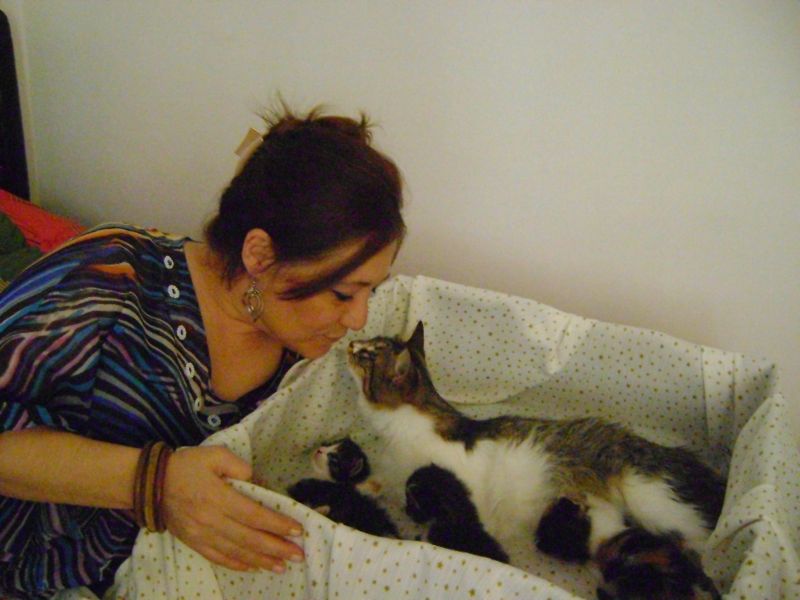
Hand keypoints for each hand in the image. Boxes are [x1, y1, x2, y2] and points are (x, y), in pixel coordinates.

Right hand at [161, 445, 303, 571]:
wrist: (150, 483)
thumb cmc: (187, 465)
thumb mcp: (215, 455)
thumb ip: (240, 467)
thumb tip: (261, 485)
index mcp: (218, 497)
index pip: (254, 515)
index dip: (277, 524)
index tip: (297, 529)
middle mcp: (211, 520)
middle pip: (249, 538)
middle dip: (276, 548)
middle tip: (298, 555)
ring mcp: (201, 535)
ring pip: (236, 552)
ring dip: (261, 560)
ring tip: (281, 566)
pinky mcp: (193, 543)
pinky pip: (218, 557)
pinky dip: (237, 564)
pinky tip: (253, 567)